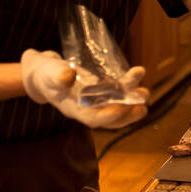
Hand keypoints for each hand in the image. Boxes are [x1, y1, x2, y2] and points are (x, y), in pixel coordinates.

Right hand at [21, 50, 148, 128]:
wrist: (45, 72)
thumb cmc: (45, 74)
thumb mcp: (48, 73)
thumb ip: (57, 75)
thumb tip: (69, 75)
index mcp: (73, 109)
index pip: (91, 118)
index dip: (107, 116)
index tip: (120, 109)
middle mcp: (87, 108)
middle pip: (109, 117)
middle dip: (127, 114)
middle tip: (142, 107)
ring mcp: (95, 100)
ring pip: (117, 104)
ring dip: (132, 100)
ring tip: (145, 92)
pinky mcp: (101, 89)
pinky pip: (118, 90)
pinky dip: (128, 85)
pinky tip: (138, 74)